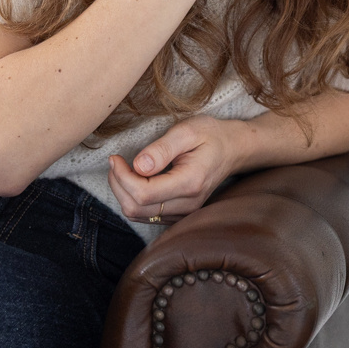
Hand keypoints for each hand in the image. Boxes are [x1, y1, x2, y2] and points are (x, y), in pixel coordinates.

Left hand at [107, 116, 249, 223]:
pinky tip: (134, 180)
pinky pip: (146, 215)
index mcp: (190, 182)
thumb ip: (162, 149)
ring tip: (122, 169)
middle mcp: (188, 204)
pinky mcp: (179, 214)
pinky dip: (132, 199)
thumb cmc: (210, 135)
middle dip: (118, 185)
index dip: (122, 177)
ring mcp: (185, 212)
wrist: (233, 149)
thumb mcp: (187, 131)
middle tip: (115, 162)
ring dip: (122, 193)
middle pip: (136, 208)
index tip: (115, 158)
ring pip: (138, 214)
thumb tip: (138, 166)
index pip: (143, 193)